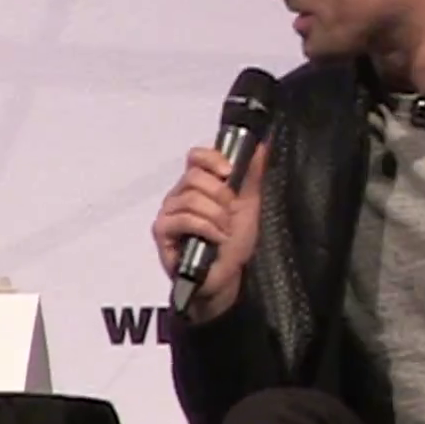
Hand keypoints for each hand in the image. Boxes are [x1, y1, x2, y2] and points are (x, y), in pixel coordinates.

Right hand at [152, 144, 267, 322]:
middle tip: (231, 213)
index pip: (195, 157)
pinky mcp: (162, 232)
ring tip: (225, 231)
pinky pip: (184, 218)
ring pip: (191, 198)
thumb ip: (252, 175)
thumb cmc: (234, 244)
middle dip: (221, 195)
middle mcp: (179, 195)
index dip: (212, 159)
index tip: (230, 172)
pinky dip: (207, 228)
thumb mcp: (249, 206)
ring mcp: (168, 213)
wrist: (227, 278)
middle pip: (194, 176)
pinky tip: (217, 238)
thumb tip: (262, 146)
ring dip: (217, 216)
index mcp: (197, 185)